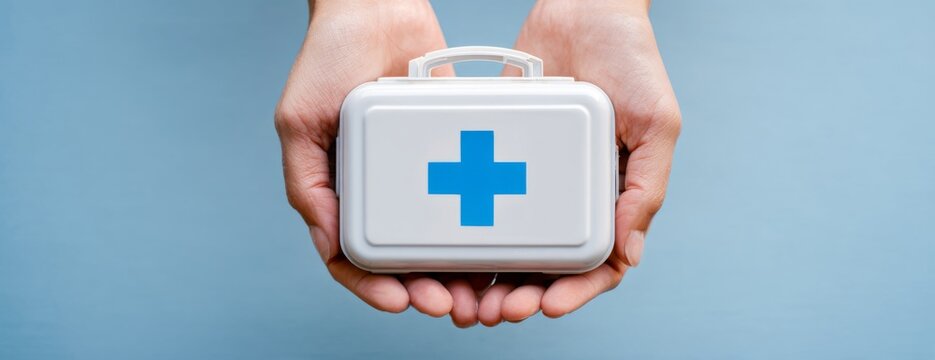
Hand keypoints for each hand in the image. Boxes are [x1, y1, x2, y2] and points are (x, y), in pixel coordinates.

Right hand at [275, 0, 493, 325]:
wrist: (377, 5)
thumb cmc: (328, 57)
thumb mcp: (299, 122)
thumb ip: (308, 184)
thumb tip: (330, 244)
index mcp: (340, 190)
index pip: (353, 257)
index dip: (373, 287)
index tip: (400, 299)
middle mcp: (382, 189)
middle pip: (405, 260)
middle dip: (427, 289)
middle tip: (452, 306)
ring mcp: (419, 173)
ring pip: (442, 240)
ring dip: (459, 274)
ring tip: (481, 295)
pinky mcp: (452, 149)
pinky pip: (470, 196)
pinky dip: (483, 229)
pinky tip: (501, 250)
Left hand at [476, 0, 680, 324]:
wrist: (582, 7)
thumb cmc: (632, 60)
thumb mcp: (656, 124)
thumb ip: (646, 188)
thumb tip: (629, 253)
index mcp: (614, 196)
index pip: (598, 265)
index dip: (575, 292)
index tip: (548, 305)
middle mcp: (573, 195)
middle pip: (546, 266)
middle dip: (523, 295)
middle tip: (495, 311)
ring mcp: (536, 177)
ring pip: (510, 245)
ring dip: (490, 278)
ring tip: (466, 298)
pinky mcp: (504, 153)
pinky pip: (484, 199)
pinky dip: (469, 231)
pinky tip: (449, 251)